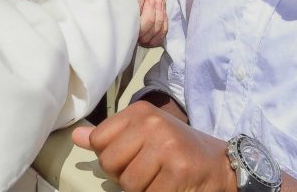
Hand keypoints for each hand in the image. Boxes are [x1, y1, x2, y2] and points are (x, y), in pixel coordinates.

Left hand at [72, 101, 235, 191]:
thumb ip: (110, 136)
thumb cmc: (176, 149)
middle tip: (147, 170)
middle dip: (124, 175)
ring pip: (128, 183)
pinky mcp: (178, 171)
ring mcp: (166, 146)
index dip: (111, 157)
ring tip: (159, 178)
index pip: (99, 141)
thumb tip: (77, 136)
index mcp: (140, 111)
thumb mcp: (143, 133)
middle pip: (110, 164)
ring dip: (141, 189)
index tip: (132, 156)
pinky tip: (169, 186)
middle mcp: (153, 123)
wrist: (219, 164)